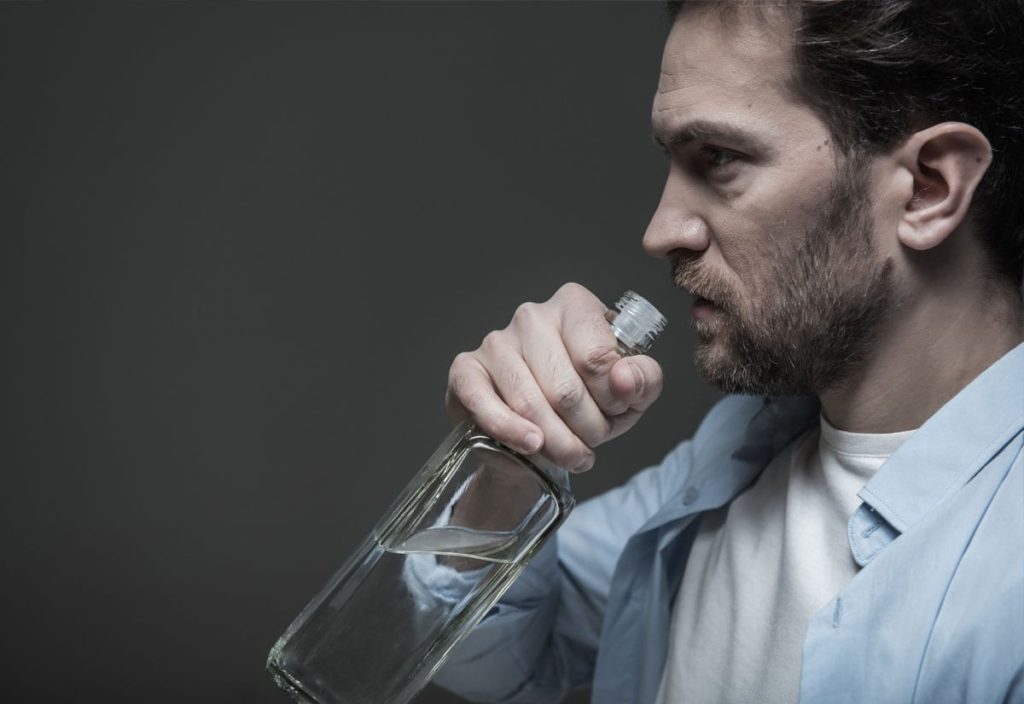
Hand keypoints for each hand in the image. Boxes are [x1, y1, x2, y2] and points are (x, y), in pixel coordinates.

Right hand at [446, 283, 662, 471]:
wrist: (538, 435)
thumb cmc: (587, 403)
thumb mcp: (630, 394)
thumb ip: (644, 380)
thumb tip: (623, 378)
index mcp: (574, 305)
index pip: (598, 358)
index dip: (613, 399)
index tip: (616, 413)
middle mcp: (532, 315)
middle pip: (565, 389)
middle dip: (586, 429)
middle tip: (592, 442)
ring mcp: (496, 341)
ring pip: (530, 404)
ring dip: (557, 443)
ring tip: (571, 455)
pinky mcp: (466, 370)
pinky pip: (485, 404)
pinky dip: (511, 432)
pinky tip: (531, 445)